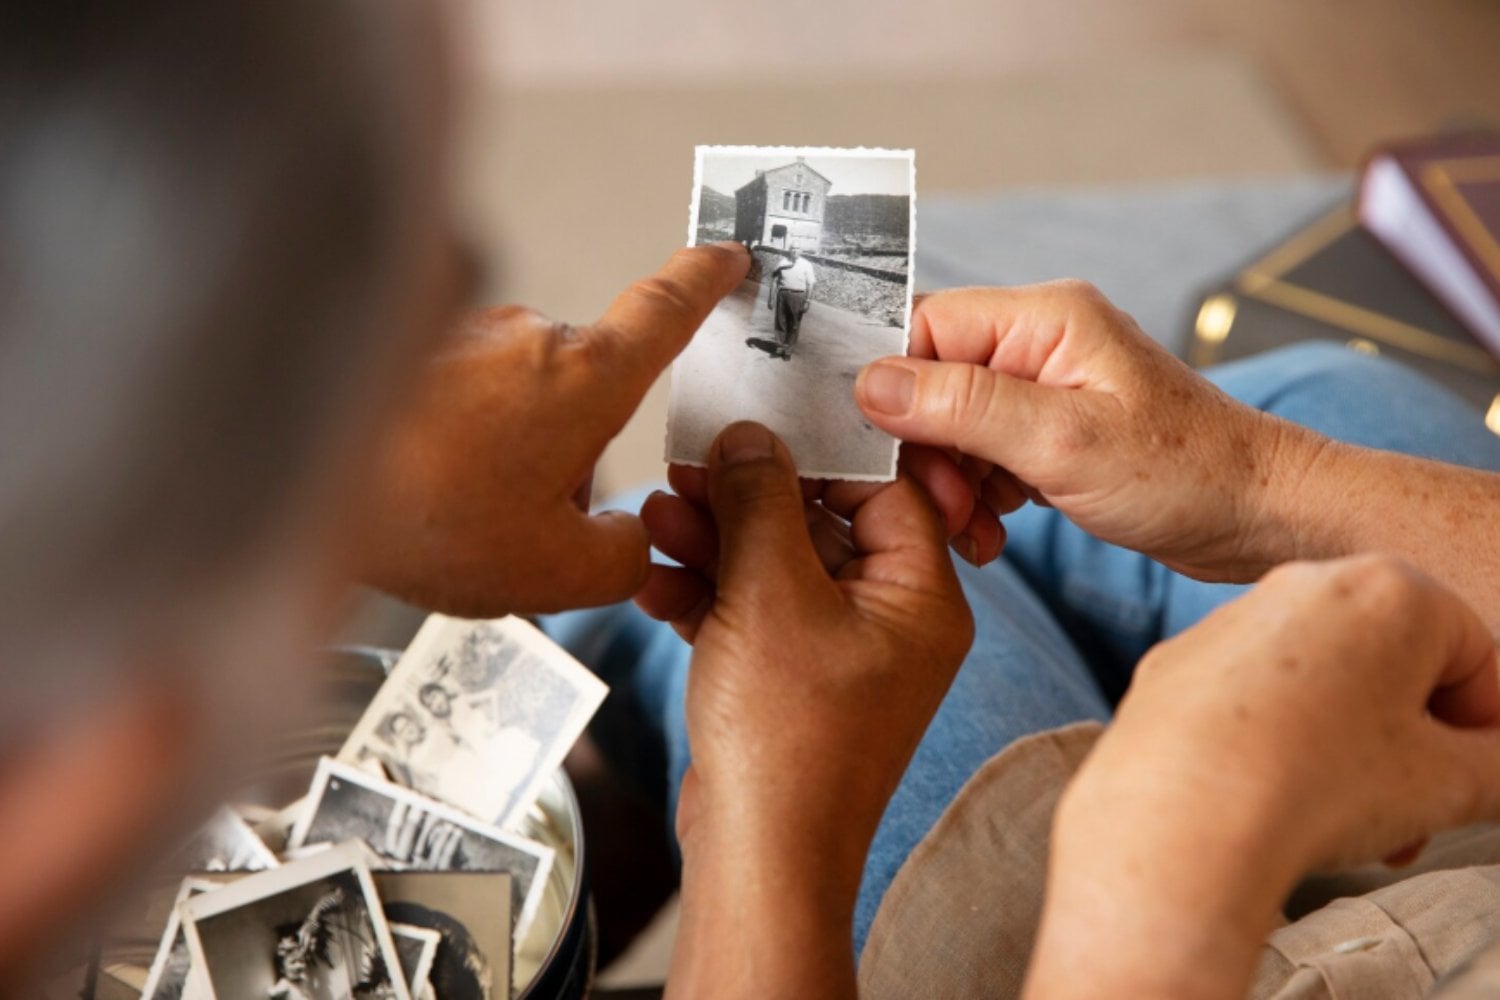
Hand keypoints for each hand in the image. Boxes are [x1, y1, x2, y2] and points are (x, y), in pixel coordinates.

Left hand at [359, 243, 748, 615]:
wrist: (292, 484)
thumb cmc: (422, 516)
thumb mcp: (557, 572)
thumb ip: (624, 558)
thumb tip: (628, 543)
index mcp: (585, 380)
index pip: (666, 311)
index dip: (704, 282)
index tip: (726, 260)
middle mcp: (529, 339)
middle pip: (583, 393)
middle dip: (568, 456)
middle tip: (521, 525)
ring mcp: (465, 337)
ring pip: (518, 401)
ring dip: (504, 454)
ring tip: (450, 515)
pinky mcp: (412, 350)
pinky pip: (460, 397)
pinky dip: (453, 444)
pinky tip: (417, 494)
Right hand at [641, 422, 973, 997]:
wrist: (759, 857)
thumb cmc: (787, 740)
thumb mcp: (770, 594)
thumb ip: (760, 501)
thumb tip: (750, 437)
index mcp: (920, 597)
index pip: (882, 488)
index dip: (816, 450)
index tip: (756, 421)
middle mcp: (888, 621)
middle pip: (817, 523)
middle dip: (743, 498)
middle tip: (686, 469)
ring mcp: (838, 652)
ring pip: (774, 566)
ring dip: (712, 541)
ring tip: (654, 517)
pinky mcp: (791, 678)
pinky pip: (752, 612)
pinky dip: (705, 593)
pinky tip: (653, 579)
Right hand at [853, 282, 1317, 581]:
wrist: (1261, 517)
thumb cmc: (1188, 474)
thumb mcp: (1065, 442)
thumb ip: (965, 407)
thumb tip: (873, 384)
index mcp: (1044, 317)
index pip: (922, 326)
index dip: (889, 386)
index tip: (881, 448)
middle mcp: (1039, 340)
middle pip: (929, 379)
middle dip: (923, 449)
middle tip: (944, 506)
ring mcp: (1045, 385)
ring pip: (950, 423)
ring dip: (949, 481)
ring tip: (974, 529)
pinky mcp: (1052, 428)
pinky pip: (982, 451)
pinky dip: (977, 493)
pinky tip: (994, 529)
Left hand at [1027, 554, 1499, 999]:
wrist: (1178, 819)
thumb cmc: (1320, 785)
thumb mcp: (1450, 786)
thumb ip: (1496, 767)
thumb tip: (1490, 764)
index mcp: (1388, 589)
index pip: (1474, 656)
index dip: (1483, 730)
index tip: (1470, 783)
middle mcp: (1302, 585)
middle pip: (1387, 668)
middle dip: (1409, 747)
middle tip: (1413, 819)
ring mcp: (1227, 621)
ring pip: (1315, 686)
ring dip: (1342, 751)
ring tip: (1342, 825)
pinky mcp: (1171, 664)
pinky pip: (1245, 701)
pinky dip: (1270, 743)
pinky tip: (1266, 800)